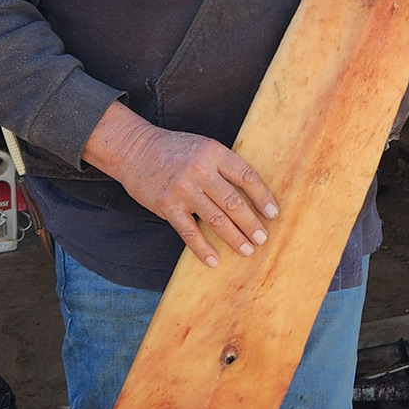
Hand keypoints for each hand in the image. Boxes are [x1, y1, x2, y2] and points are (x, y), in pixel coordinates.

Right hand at [82, 101, 277, 268]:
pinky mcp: (167, 205)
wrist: (135, 149)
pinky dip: (203, 249)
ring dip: (234, 238)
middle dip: (251, 224)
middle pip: (233, 202)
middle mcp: (200, 170)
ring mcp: (183, 189)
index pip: (246, 176)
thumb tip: (251, 195)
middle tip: (263, 238)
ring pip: (216, 220)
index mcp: (214, 152)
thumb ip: (223, 166)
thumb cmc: (175, 150)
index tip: (273, 214)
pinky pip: (189, 232)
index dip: (262, 196)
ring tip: (247, 250)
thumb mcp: (203, 147)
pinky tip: (214, 260)